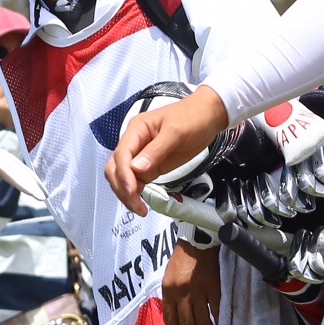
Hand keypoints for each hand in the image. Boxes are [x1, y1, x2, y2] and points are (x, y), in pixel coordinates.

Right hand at [105, 87, 229, 216]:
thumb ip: (156, 150)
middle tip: (137, 206)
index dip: (124, 176)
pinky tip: (144, 202)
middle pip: (115, 169)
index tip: (133, 192)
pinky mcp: (151, 165)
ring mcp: (142, 155)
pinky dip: (136, 193)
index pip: (121, 155)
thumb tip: (137, 169)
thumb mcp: (176, 131)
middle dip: (122, 189)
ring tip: (141, 209)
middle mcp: (135, 143)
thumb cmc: (192, 117)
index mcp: (136, 130)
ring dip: (127, 194)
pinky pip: (137, 180)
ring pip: (123, 177)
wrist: (208, 116)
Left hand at [161, 242, 220, 324]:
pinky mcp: (213, 287)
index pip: (170, 319)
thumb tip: (178, 315)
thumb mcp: (170, 276)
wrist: (198, 238)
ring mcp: (198, 291)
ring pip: (203, 320)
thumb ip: (173, 294)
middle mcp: (181, 293)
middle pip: (187, 324)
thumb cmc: (183, 257)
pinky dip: (220, 321)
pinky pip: (217, 310)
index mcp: (168, 290)